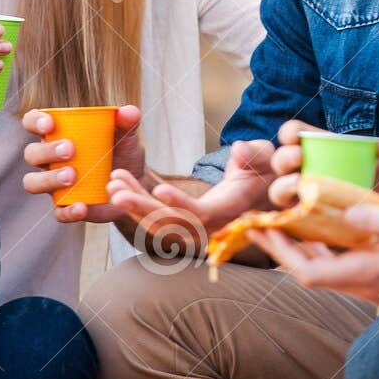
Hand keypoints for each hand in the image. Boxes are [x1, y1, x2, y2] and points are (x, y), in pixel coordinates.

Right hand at [21, 105, 142, 222]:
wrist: (134, 184)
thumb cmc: (121, 152)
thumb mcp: (126, 135)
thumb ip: (126, 122)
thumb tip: (128, 112)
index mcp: (56, 134)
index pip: (33, 122)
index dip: (35, 121)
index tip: (50, 124)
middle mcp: (48, 160)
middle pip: (32, 154)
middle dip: (47, 151)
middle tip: (70, 150)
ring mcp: (54, 185)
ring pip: (33, 183)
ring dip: (48, 179)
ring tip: (72, 176)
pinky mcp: (65, 207)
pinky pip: (58, 212)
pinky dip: (68, 211)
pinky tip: (82, 207)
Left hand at [110, 139, 276, 248]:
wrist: (259, 192)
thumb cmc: (262, 170)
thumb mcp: (266, 158)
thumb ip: (255, 154)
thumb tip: (240, 149)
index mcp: (229, 210)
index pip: (201, 215)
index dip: (181, 205)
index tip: (159, 191)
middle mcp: (209, 226)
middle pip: (171, 224)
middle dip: (142, 209)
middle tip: (117, 192)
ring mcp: (194, 228)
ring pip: (158, 224)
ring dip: (133, 206)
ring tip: (113, 185)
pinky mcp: (182, 224)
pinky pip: (155, 218)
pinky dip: (136, 202)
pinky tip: (118, 183)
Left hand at [251, 205, 378, 309]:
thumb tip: (347, 213)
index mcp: (367, 274)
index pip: (308, 273)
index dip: (280, 253)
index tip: (262, 230)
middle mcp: (362, 286)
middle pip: (307, 272)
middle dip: (280, 249)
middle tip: (258, 222)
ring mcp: (368, 287)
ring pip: (321, 270)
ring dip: (298, 250)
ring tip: (278, 223)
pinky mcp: (375, 282)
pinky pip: (336, 268)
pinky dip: (320, 251)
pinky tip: (316, 232)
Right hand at [268, 121, 378, 212]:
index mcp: (325, 148)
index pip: (296, 134)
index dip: (290, 132)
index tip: (294, 138)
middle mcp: (311, 170)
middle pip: (282, 162)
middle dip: (283, 159)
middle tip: (298, 160)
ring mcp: (309, 197)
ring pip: (281, 191)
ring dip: (282, 188)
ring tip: (297, 188)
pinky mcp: (313, 222)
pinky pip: (293, 220)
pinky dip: (288, 218)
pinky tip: (295, 218)